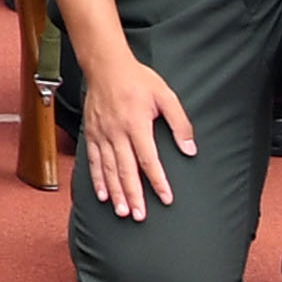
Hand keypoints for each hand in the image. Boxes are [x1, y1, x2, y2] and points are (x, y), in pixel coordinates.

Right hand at [79, 49, 197, 215]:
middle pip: (125, 170)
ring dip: (115, 192)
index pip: (148, 160)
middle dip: (133, 195)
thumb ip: (180, 123)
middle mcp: (116, 132)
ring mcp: (101, 134)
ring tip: (122, 211)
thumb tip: (190, 149)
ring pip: (108, 169)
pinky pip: (93, 160)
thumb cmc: (138, 79)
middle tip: (139, 216)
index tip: (166, 199)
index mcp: (136, 124)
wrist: (105, 65)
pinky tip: (103, 194)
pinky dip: (97, 179)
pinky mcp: (91, 133)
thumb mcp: (166, 96)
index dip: (158, 181)